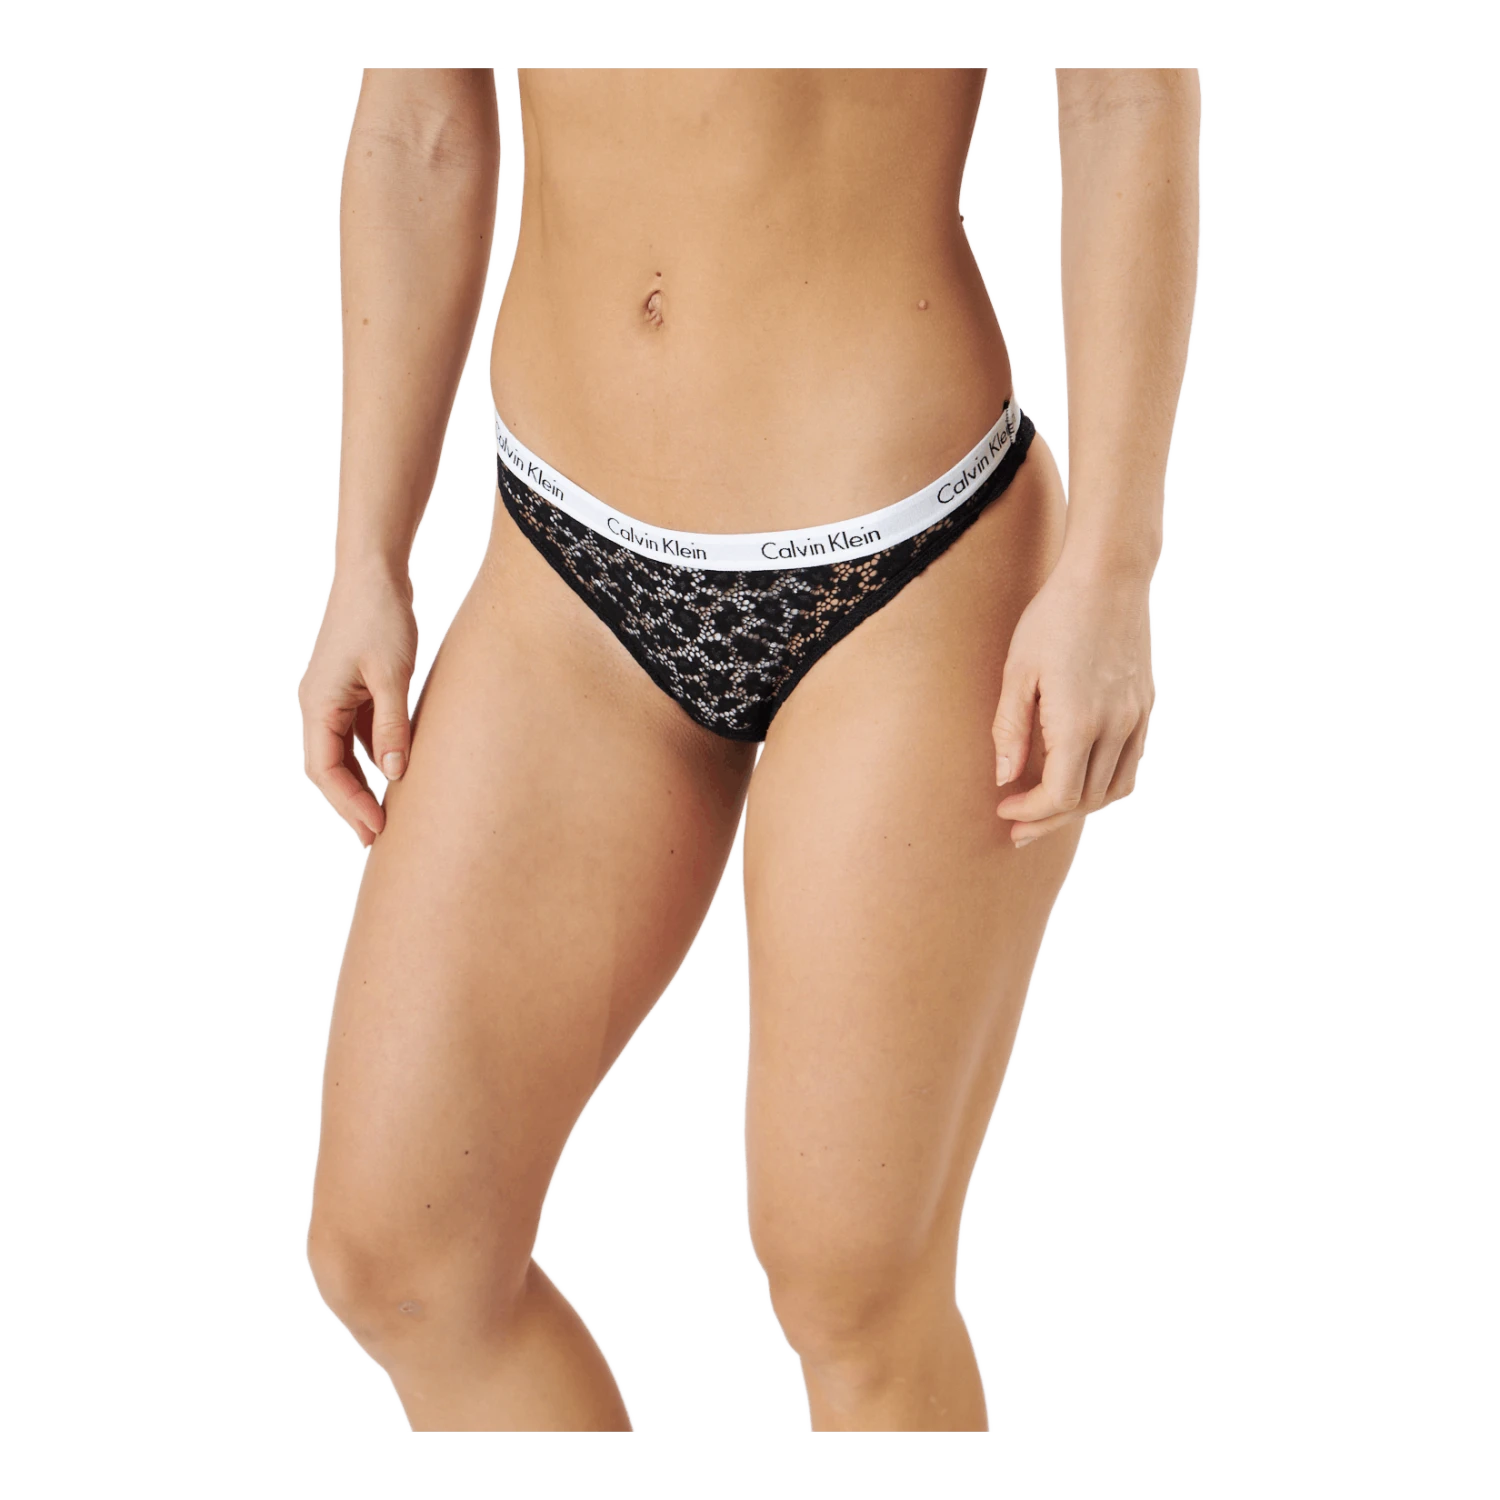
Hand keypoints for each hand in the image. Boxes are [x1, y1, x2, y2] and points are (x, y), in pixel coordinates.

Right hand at [298, 563, 418, 847]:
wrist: (375, 572)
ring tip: (389, 814)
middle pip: (331, 768)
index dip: (349, 804)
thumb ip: (394, 724)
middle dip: (354, 803)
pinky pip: (360, 733)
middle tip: (382, 837)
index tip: (376, 830)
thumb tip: (395, 772)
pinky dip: (375, 756)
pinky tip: (398, 773)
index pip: (326, 769)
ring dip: (364, 783)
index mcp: (319, 704)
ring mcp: (335, 697)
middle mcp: (320, 705)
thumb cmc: (381, 617)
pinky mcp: (354, 689)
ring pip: (345, 753)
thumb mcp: (394, 674)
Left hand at [992, 563, 1154, 846]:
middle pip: (1084, 800)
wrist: (1107, 576)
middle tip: (1016, 828)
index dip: (1029, 812)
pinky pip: (1130, 763)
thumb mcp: (1017, 672)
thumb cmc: (1053, 618)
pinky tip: (1077, 779)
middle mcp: (1115, 727)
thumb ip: (1010, 729)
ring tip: (1046, 811)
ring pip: (1113, 788)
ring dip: (1078, 807)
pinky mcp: (1145, 706)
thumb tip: (1006, 778)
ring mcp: (1136, 717)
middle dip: (1047, 819)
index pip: (1058, 795)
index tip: (1003, 809)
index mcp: (1079, 722)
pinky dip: (1103, 783)